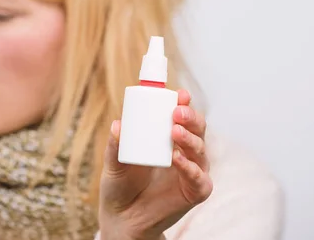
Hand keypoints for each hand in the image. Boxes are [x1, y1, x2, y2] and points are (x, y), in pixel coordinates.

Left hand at [98, 90, 212, 239]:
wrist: (122, 218)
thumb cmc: (120, 184)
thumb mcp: (113, 161)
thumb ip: (115, 145)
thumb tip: (117, 125)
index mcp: (167, 138)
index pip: (181, 116)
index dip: (184, 103)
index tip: (180, 94)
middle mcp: (184, 151)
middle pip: (197, 128)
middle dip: (190, 117)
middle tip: (176, 112)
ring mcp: (192, 171)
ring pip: (200, 149)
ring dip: (189, 138)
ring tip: (174, 132)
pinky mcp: (195, 192)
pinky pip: (199, 178)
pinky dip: (191, 168)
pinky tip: (177, 159)